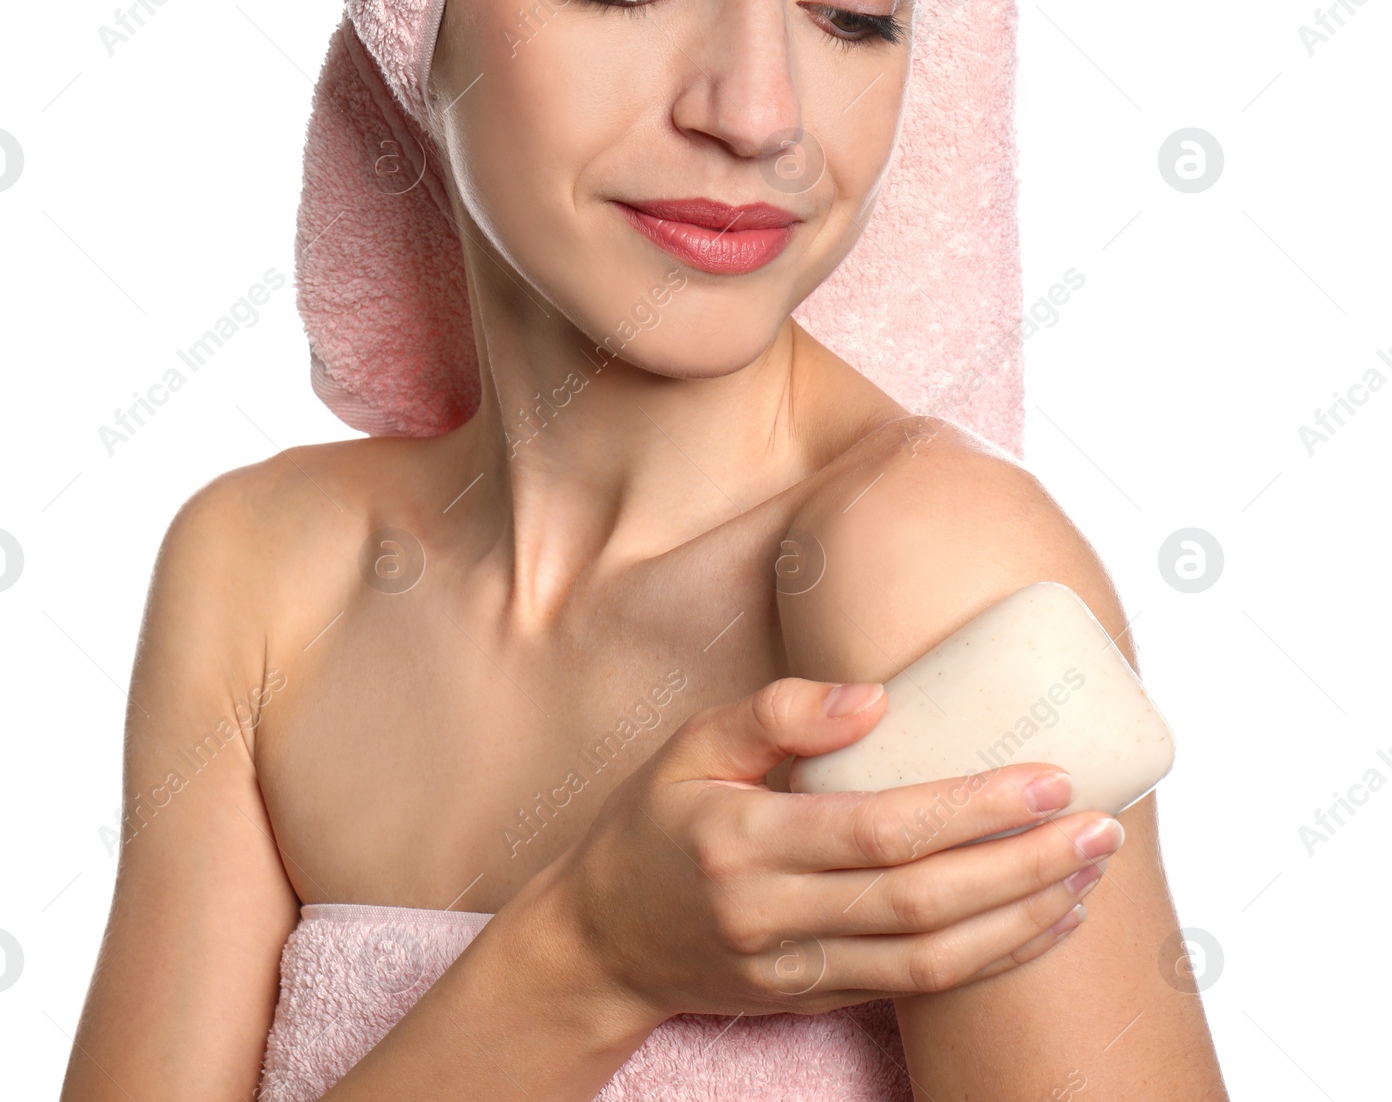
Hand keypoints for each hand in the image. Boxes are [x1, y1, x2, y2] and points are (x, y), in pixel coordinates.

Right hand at [527, 677, 1124, 1023]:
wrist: (600, 941)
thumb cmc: (649, 826)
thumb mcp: (688, 745)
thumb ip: (774, 714)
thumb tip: (876, 699)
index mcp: (740, 839)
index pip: (876, 830)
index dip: (969, 809)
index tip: (1046, 777)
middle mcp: (772, 916)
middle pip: (921, 903)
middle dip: (1022, 865)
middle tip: (1099, 824)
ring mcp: (796, 970)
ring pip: (932, 961)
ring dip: (1022, 919)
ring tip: (1089, 871)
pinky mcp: (815, 1001)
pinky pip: (918, 989)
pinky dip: (991, 958)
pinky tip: (1040, 920)